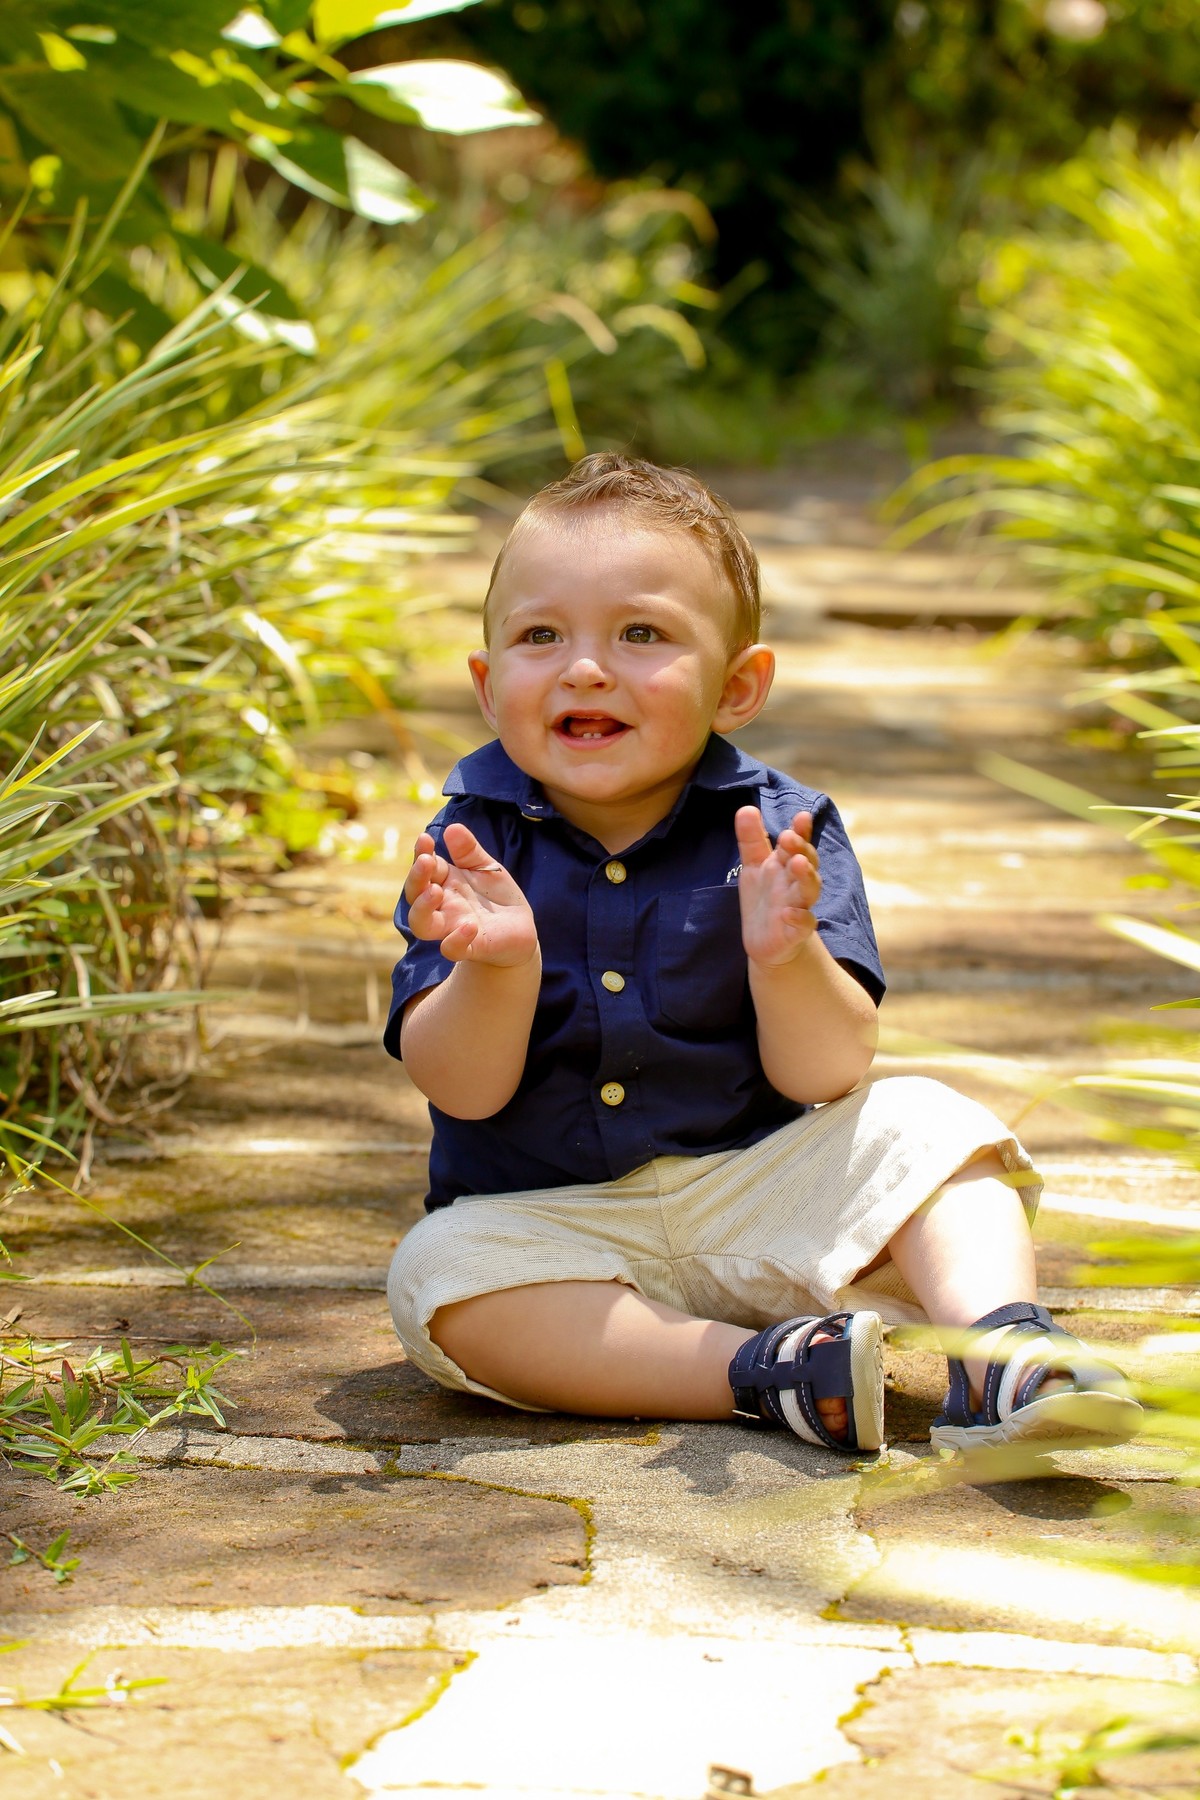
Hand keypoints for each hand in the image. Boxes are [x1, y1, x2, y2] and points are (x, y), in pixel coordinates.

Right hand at [402, 823, 537, 966]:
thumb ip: (470, 851)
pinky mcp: (470, 948)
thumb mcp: (486, 868)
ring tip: (436, 891)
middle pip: (414, 895)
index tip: (425, 839)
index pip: (425, 868)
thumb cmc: (497, 897)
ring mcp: (453, 928)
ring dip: (423, 907)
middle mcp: (443, 906)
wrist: (519, 931)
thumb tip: (452, 828)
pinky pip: (452, 950)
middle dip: (416, 878)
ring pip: (422, 925)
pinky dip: (456, 940)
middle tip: (426, 861)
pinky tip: (470, 926)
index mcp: (445, 882)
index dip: (422, 853)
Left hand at [735, 806, 820, 967]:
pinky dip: (799, 918)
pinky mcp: (796, 931)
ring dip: (806, 876)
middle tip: (788, 837)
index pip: (797, 844)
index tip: (801, 816)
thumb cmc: (765, 898)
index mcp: (786, 864)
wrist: (767, 941)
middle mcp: (796, 882)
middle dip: (801, 849)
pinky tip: (789, 913)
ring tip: (797, 863)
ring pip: (809, 889)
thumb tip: (746, 808)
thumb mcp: (754, 866)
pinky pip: (804, 924)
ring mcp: (799, 906)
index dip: (801, 831)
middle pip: (806, 863)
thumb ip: (752, 839)